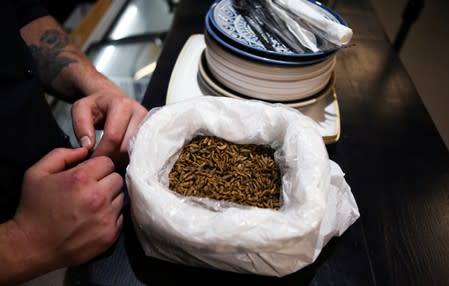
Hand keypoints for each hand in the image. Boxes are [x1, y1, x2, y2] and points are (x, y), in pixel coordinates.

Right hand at [13, 147, 123, 268]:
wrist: (33, 247)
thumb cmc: (34, 209)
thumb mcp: (37, 173)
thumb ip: (62, 155)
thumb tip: (85, 149)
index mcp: (81, 179)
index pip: (107, 162)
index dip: (98, 167)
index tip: (89, 175)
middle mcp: (97, 197)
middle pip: (117, 178)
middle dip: (106, 181)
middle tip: (91, 189)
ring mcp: (105, 217)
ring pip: (121, 197)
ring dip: (110, 198)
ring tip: (92, 205)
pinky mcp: (110, 234)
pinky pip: (121, 216)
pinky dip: (111, 216)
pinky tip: (95, 218)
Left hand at [71, 82, 146, 166]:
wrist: (112, 99)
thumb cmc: (96, 105)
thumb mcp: (80, 109)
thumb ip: (80, 125)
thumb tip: (88, 146)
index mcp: (122, 105)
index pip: (113, 137)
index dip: (101, 153)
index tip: (90, 160)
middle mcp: (140, 113)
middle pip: (126, 147)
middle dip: (111, 159)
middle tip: (99, 162)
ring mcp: (149, 124)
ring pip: (135, 153)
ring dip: (120, 160)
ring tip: (108, 159)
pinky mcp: (153, 133)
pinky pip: (141, 152)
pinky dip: (128, 159)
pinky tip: (118, 158)